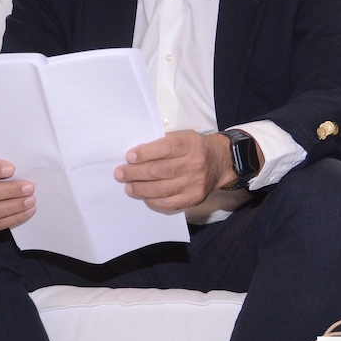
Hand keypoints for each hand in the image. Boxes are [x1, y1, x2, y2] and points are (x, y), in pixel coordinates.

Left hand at [113, 130, 235, 212]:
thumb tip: (135, 154)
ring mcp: (195, 183)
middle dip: (135, 173)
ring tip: (128, 186)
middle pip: (159, 170)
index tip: (129, 157)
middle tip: (120, 173)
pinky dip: (153, 201)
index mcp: (190, 144)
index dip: (145, 153)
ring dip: (140, 188)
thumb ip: (162, 142)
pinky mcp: (194, 198)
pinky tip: (144, 196)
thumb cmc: (194, 147)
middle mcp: (194, 164)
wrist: (220, 162)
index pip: (165, 149)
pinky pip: (169, 203)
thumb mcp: (183, 136)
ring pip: (161, 189)